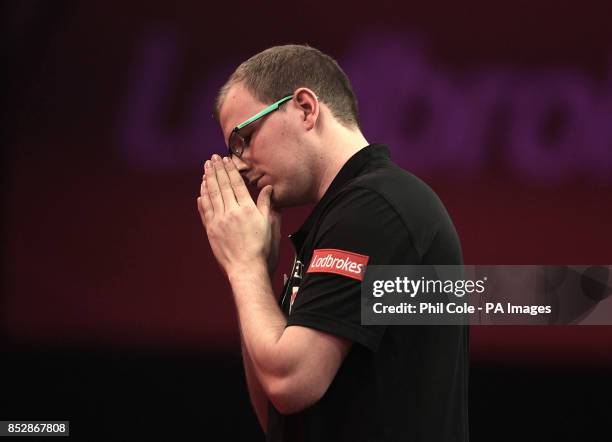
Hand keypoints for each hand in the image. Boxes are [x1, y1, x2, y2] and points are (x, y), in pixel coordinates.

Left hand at [197, 154, 277, 277]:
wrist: (247, 269)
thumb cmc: (262, 249)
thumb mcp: (269, 224)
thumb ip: (266, 205)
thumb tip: (268, 188)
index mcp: (246, 209)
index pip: (236, 184)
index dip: (230, 170)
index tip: (225, 159)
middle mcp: (231, 212)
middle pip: (222, 186)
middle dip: (217, 170)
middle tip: (212, 158)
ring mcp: (219, 221)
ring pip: (211, 195)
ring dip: (208, 180)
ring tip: (206, 168)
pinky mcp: (211, 230)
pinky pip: (205, 210)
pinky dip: (203, 198)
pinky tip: (201, 190)